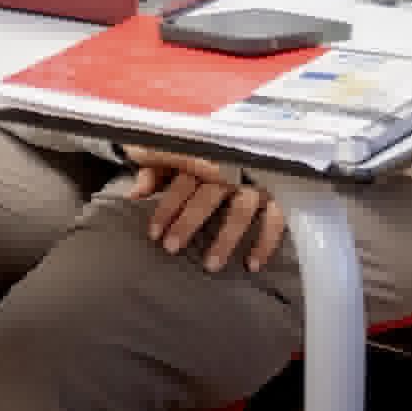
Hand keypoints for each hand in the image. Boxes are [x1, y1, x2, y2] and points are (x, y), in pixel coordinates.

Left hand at [124, 156, 289, 278]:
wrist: (241, 145)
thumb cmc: (195, 158)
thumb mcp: (170, 158)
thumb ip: (153, 171)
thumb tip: (135, 194)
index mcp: (202, 159)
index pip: (182, 182)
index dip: (167, 207)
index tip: (154, 234)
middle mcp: (230, 171)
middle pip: (209, 196)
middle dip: (189, 223)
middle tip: (171, 248)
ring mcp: (254, 183)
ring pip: (241, 210)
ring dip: (226, 239)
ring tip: (210, 266)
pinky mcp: (275, 196)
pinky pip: (276, 219)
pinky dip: (266, 242)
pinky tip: (252, 265)